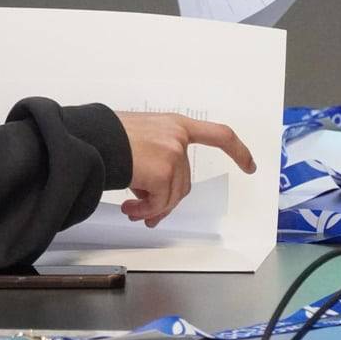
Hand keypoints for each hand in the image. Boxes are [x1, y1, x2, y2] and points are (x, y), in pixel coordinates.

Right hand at [114, 112, 254, 227]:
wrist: (90, 138)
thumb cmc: (106, 137)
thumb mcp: (139, 140)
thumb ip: (156, 160)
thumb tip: (155, 202)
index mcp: (174, 125)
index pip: (218, 134)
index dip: (237, 150)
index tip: (249, 165)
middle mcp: (177, 138)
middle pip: (184, 181)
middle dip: (167, 201)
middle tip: (148, 215)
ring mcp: (173, 154)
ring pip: (172, 195)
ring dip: (152, 207)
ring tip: (132, 211)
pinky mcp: (164, 172)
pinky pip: (160, 202)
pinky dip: (146, 210)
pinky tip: (129, 209)